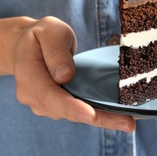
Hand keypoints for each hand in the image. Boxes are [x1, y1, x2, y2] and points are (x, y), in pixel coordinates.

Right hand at [13, 16, 134, 131]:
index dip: (71, 107)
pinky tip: (119, 115)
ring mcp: (44, 103)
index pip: (49, 95)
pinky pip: (78, 111)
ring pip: (74, 115)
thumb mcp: (50, 31)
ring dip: (102, 119)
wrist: (28, 44)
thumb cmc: (42, 35)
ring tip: (128, 121)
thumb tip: (65, 76)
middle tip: (127, 124)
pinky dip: (98, 113)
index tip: (90, 115)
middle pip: (66, 111)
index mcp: (28, 73)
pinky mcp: (56, 105)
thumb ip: (56, 51)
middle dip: (98, 119)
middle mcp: (33, 95)